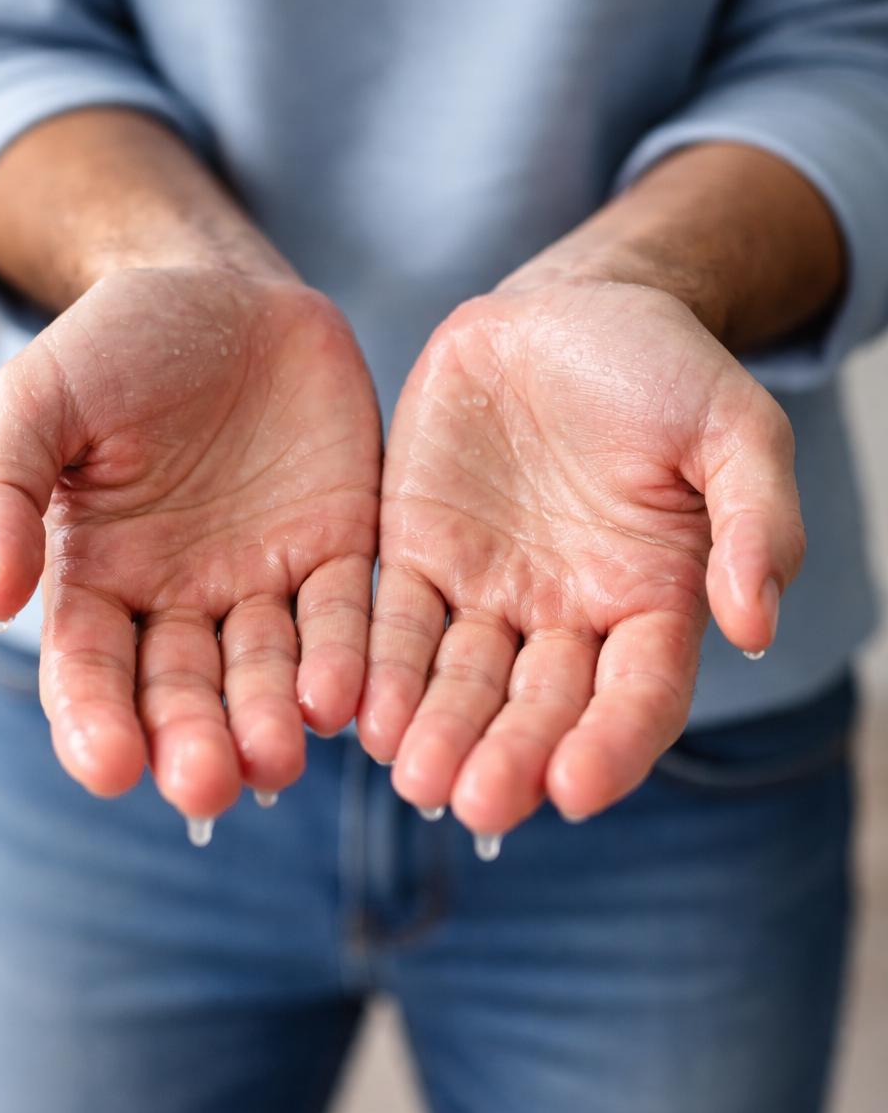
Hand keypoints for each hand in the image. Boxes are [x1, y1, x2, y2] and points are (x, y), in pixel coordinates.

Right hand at [0, 267, 381, 820]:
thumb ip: (6, 486)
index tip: (108, 765)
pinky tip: (344, 699)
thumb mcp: (40, 398)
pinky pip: (345, 618)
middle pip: (183, 691)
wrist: (226, 291)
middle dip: (193, 742)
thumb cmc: (119, 345)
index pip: (89, 669)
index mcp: (97, 579)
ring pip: (267, 672)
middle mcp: (181, 601)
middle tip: (207, 787)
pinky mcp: (338, 554)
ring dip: (271, 720)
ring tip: (279, 758)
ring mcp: (263, 583)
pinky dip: (345, 660)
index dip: (94, 720)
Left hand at [358, 276, 803, 833]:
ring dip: (436, 732)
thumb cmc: (664, 367)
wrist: (567, 308)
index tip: (574, 790)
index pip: (638, 697)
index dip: (611, 746)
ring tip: (413, 778)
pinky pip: (391, 620)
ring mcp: (486, 593)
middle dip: (508, 757)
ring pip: (460, 680)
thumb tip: (756, 622)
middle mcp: (566, 618)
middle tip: (476, 804)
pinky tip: (356, 711)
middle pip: (538, 707)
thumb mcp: (734, 427)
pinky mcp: (416, 555)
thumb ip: (757, 518)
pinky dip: (375, 667)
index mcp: (653, 602)